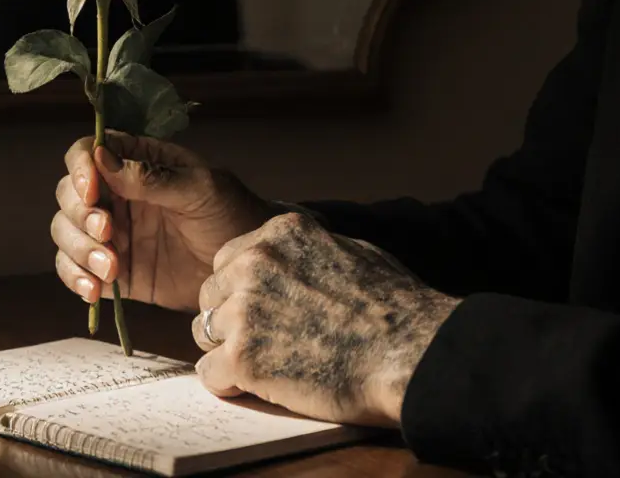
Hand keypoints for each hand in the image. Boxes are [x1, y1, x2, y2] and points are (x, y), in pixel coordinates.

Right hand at [52, 131, 280, 311]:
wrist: (244, 271)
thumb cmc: (231, 215)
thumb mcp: (199, 189)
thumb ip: (151, 176)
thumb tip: (102, 157)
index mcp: (134, 163)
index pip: (86, 153)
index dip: (79, 169)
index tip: (92, 192)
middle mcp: (115, 195)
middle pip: (68, 195)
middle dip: (80, 216)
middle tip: (109, 234)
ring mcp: (111, 234)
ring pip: (66, 233)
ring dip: (79, 250)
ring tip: (111, 270)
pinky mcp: (112, 271)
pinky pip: (75, 270)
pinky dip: (75, 279)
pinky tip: (94, 291)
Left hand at [193, 212, 460, 426]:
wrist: (414, 354)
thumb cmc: (396, 308)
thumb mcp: (350, 251)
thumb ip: (307, 251)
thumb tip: (293, 259)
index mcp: (278, 234)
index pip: (228, 260)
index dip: (242, 290)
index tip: (266, 310)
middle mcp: (253, 263)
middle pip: (210, 296)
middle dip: (230, 320)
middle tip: (266, 343)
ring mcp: (244, 310)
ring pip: (205, 333)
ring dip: (231, 351)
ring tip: (272, 365)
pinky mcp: (242, 357)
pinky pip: (210, 373)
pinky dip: (231, 384)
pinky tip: (264, 385)